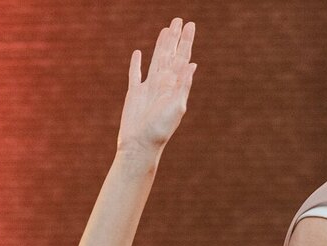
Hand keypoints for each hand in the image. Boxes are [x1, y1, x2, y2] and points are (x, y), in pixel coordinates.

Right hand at [117, 18, 196, 158]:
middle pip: (170, 54)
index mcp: (174, 85)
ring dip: (160, 45)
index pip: (182, 58)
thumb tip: (193, 65)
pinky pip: (135, 74)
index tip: (190, 25)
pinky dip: (136, 63)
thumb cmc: (160, 130)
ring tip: (165, 30)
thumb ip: (183, 85)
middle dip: (175, 37)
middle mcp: (163, 84)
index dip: (186, 41)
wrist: (140, 144)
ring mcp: (148, 87)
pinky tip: (138, 54)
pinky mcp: (134, 93)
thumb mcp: (176, 107)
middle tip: (179, 20)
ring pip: (155, 59)